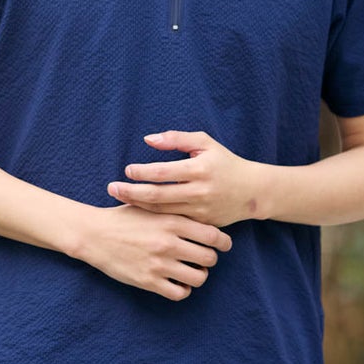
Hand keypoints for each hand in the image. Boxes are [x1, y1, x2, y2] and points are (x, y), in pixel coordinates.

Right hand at [81, 203, 231, 301]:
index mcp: (172, 221)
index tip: (223, 245)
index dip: (223, 242)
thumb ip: (176, 211)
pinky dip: (183, 290)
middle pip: (209, 258)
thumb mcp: (152, 207)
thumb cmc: (124, 218)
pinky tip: (177, 283)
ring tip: (190, 271)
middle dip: (210, 260)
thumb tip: (202, 213)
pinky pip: (179, 293)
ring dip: (198, 276)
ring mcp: (159, 264)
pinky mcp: (148, 281)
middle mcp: (169, 243)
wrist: (94, 234)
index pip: (213, 235)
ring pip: (198, 278)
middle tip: (203, 258)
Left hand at [107, 131, 261, 227]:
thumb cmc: (224, 162)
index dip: (142, 172)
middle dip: (132, 192)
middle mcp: (199, 191)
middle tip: (111, 188)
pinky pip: (173, 221)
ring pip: (162, 211)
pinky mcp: (201, 224)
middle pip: (158, 195)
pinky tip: (138, 213)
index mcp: (199, 169)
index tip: (127, 170)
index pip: (164, 172)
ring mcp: (200, 210)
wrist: (251, 191)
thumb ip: (176, 139)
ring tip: (119, 198)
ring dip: (138, 205)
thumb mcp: (205, 143)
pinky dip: (154, 218)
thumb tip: (148, 139)